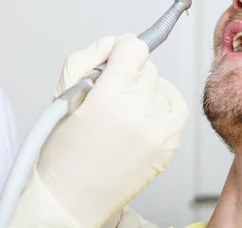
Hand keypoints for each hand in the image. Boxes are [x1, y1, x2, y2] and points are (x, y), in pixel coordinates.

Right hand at [9, 35, 188, 226]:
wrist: (73, 197)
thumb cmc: (63, 150)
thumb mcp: (63, 95)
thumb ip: (87, 58)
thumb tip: (116, 43)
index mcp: (108, 98)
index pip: (133, 48)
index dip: (119, 51)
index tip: (112, 60)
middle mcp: (138, 112)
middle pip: (147, 66)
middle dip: (128, 74)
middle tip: (109, 94)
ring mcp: (158, 130)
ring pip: (161, 84)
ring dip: (144, 90)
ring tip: (124, 111)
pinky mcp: (169, 144)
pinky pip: (177, 104)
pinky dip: (163, 102)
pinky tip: (144, 113)